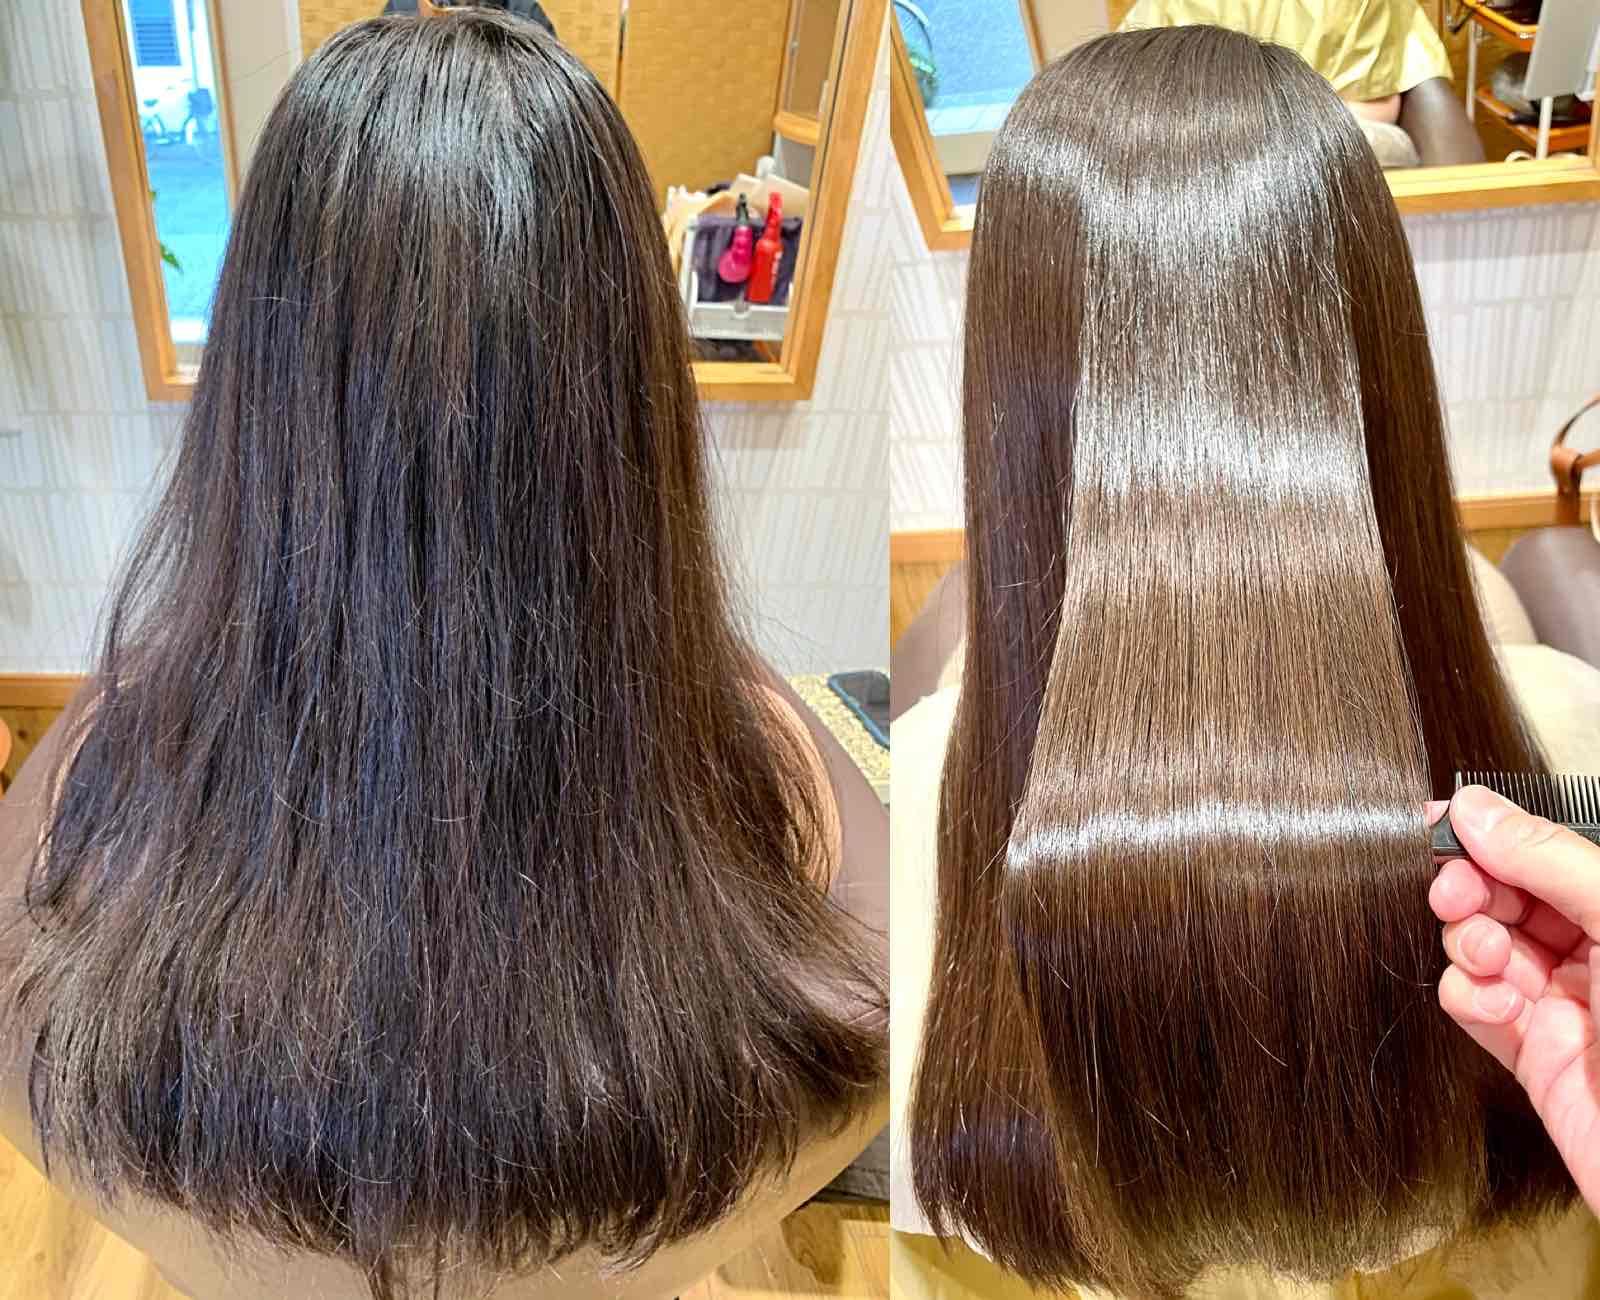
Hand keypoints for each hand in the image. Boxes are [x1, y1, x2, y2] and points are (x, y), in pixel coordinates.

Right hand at [1429, 785, 1599, 1212]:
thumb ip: (1549, 860)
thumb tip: (1476, 811)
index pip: (1544, 853)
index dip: (1493, 837)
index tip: (1446, 825)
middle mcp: (1596, 950)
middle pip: (1504, 894)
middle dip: (1470, 888)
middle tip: (1457, 896)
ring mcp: (1562, 1001)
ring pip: (1480, 944)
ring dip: (1467, 941)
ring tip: (1487, 957)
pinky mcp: (1532, 1052)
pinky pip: (1472, 1005)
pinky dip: (1467, 995)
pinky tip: (1494, 1004)